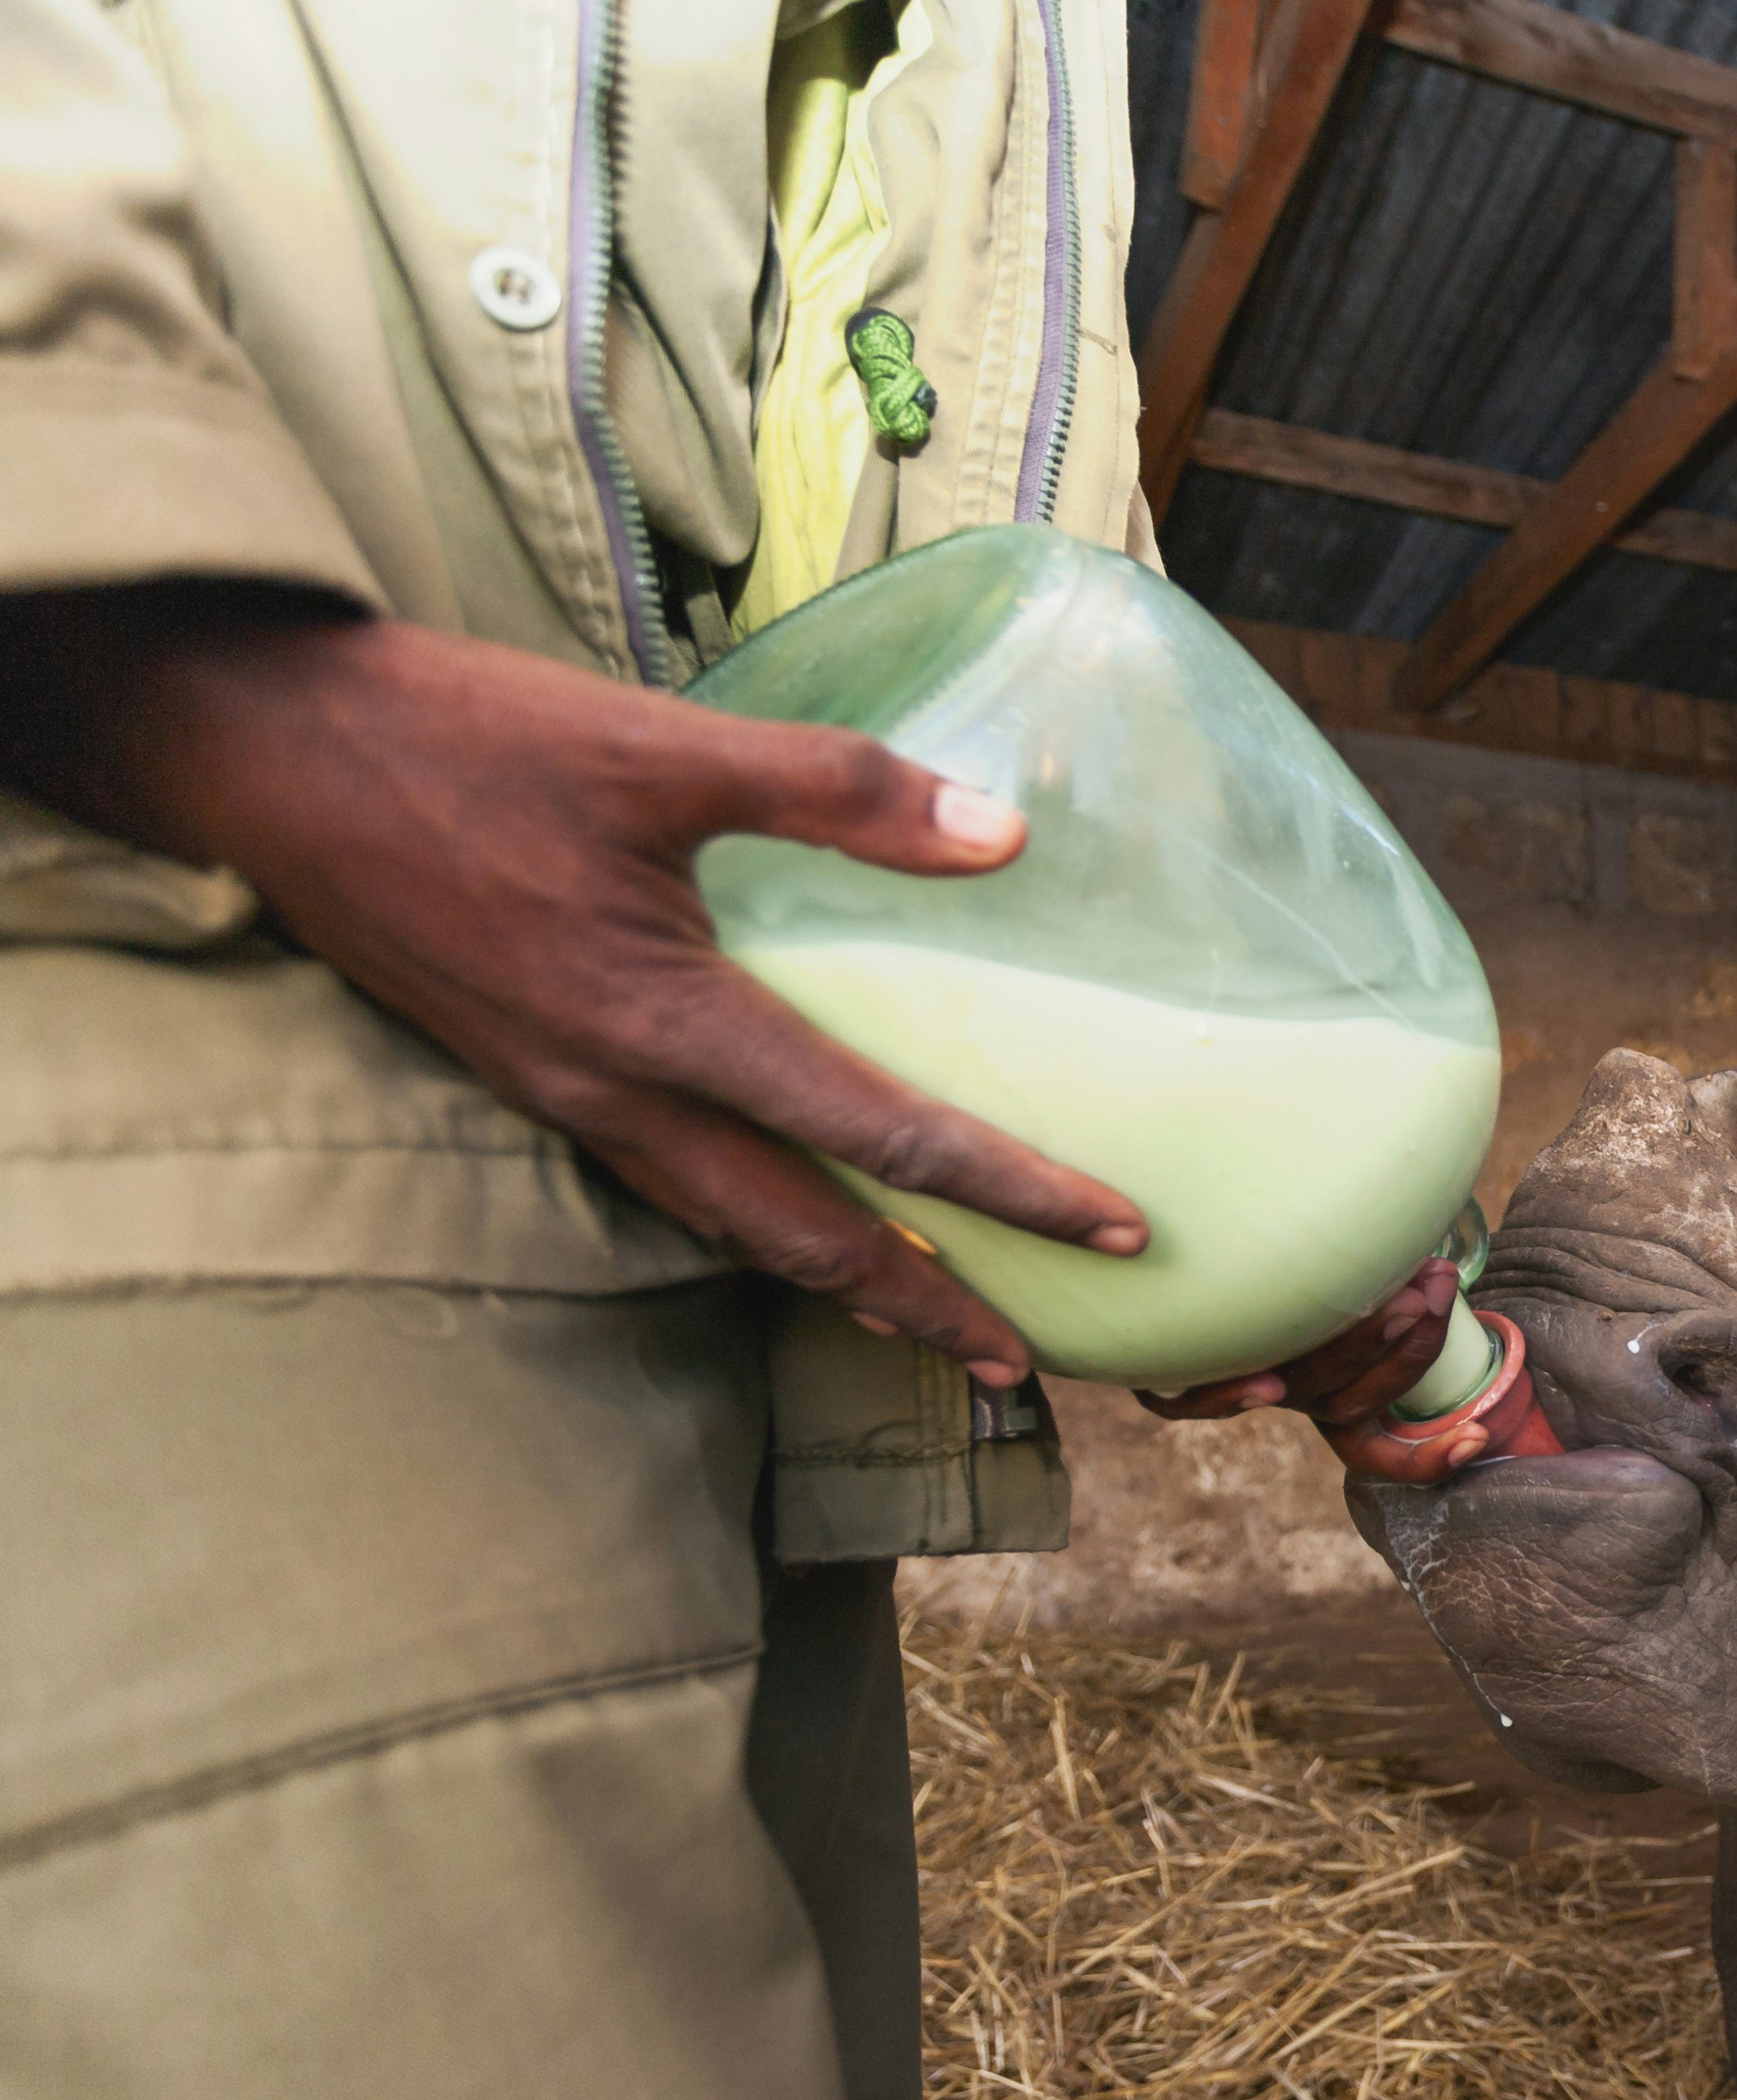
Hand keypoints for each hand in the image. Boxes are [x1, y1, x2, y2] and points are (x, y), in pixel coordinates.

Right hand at [0, 585, 1144, 1386]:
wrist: (259, 750)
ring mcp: (564, 1096)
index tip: (1115, 1234)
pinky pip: (670, 1184)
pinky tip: (798, 1214)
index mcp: (660, 1021)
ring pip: (731, 1226)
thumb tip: (1001, 835)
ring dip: (842, 1282)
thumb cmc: (456, 737)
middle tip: (1029, 1362)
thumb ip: (837, 791)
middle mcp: (613, 1093)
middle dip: (925, 1307)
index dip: (1007, 1191)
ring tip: (938, 1322)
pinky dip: (755, 1221)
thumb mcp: (657, 745)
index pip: (876, 1134)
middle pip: (804, 1238)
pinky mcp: (530, 1076)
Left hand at [1139, 1252, 1485, 1484]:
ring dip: (1352, 1346)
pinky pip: (1190, 1404)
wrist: (1208, 1258)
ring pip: (1301, 1390)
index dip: (1431, 1459)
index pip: (1388, 1456)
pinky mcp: (1185, 1373)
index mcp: (1341, 1401)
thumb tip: (1438, 1264)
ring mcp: (1247, 1384)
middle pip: (1353, 1402)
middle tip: (1435, 1290)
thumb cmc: (1314, 1272)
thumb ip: (1400, 1283)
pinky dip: (1224, 1400)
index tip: (1478, 1435)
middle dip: (1406, 1349)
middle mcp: (1300, 1398)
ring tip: (1390, 1288)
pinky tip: (1259, 1384)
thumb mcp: (1371, 1286)